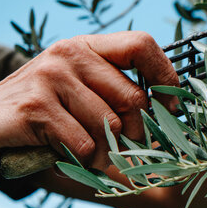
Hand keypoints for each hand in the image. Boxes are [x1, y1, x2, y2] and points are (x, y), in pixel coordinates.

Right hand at [0, 31, 177, 169]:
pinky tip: (60, 155)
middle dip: (135, 135)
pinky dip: (79, 162)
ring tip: (81, 152)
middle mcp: (70, 54)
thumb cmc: (43, 111)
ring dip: (103, 154)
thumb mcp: (80, 89)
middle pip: (134, 98)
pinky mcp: (35, 107)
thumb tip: (171, 111)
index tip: (171, 107)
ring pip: (111, 128)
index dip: (166, 77)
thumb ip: (116, 91)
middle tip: (119, 147)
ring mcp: (50, 77)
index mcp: (87, 46)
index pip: (142, 45)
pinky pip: (84, 145)